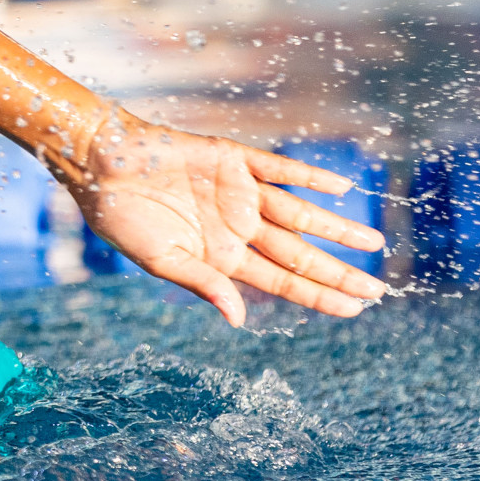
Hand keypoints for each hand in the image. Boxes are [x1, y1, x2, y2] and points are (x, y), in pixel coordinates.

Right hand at [65, 111, 387, 326]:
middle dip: (337, 272)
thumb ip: (203, 285)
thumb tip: (238, 320)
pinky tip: (339, 189)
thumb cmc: (121, 219)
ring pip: (299, 215)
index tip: (354, 309)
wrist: (102, 166)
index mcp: (220, 258)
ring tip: (373, 242)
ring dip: (336, 228)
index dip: (317, 295)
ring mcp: (239, 194)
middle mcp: (237, 228)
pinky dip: (308, 177)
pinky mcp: (234, 160)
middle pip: (298, 254)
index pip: (280, 281)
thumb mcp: (159, 260)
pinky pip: (279, 170)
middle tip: (378, 290)